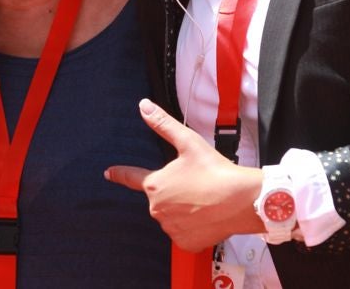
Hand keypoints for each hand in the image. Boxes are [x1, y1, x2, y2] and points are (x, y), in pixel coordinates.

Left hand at [105, 98, 264, 250]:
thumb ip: (162, 124)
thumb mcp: (187, 142)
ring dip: (182, 208)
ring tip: (203, 198)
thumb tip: (143, 106)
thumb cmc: (214, 170)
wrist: (241, 200)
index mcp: (155, 185)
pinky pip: (183, 232)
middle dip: (173, 190)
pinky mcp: (185, 242)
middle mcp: (158, 210)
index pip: (132, 178)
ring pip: (172, 215)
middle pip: (160, 197)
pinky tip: (205, 215)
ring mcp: (171, 228)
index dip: (120, 174)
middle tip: (195, 183)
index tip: (109, 173)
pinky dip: (192, 225)